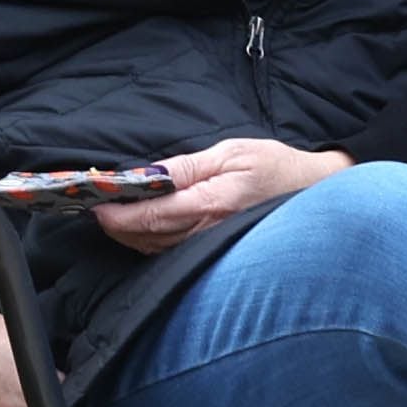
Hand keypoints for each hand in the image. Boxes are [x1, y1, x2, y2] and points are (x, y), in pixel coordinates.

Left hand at [90, 138, 351, 248]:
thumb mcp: (232, 154)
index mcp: (211, 204)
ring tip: (110, 212)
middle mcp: (207, 233)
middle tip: (92, 203)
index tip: (95, 201)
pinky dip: (148, 240)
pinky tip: (138, 226)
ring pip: (154, 248)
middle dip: (115, 223)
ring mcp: (210, 247)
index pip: (150, 217)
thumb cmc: (276, 169)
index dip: (117, 212)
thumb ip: (186, 167)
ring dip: (128, 233)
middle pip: (145, 237)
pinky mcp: (213, 252)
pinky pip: (170, 252)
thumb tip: (148, 175)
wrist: (314, 195)